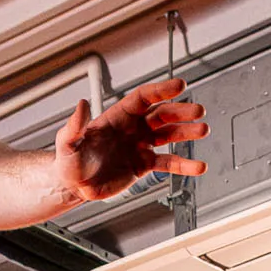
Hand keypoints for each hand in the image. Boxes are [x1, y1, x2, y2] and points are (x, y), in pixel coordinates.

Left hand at [55, 76, 207, 205]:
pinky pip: (167, 162)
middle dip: (180, 111)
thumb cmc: (69, 161)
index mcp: (117, 117)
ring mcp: (140, 145)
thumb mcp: (68, 143)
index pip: (143, 98)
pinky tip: (197, 166)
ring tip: (203, 130)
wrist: (73, 185)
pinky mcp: (143, 165)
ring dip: (186, 132)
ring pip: (169, 135)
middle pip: (161, 114)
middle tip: (197, 111)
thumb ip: (75, 125)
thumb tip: (80, 104)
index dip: (161, 90)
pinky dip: (183, 165)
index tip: (179, 85)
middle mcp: (132, 128)